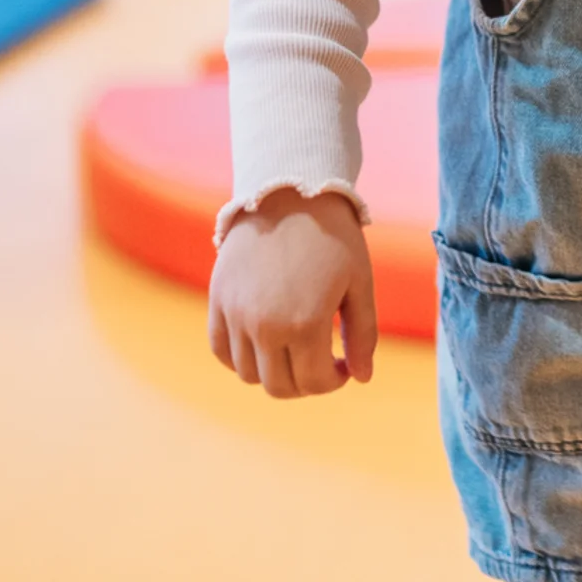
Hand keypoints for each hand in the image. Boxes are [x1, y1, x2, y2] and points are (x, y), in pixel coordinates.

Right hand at [208, 188, 376, 396]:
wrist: (290, 193)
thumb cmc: (334, 237)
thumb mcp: (360, 283)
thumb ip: (364, 334)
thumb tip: (362, 377)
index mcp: (305, 323)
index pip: (316, 383)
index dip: (336, 380)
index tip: (345, 363)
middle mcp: (264, 327)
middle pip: (280, 387)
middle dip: (306, 383)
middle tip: (322, 361)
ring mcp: (235, 316)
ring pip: (249, 375)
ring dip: (275, 372)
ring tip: (296, 347)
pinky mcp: (217, 302)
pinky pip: (221, 352)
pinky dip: (241, 357)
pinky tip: (265, 341)